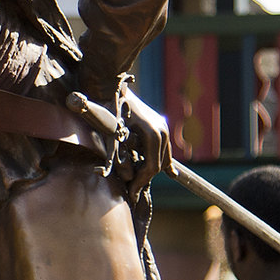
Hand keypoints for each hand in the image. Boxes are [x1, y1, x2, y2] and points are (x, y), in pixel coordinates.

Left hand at [118, 84, 172, 198]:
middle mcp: (162, 131)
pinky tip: (171, 173)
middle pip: (159, 164)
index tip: (130, 192)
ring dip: (152, 170)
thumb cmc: (108, 110)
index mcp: (152, 134)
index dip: (140, 181)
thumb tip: (127, 176)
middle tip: (132, 190)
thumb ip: (120, 155)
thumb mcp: (111, 135)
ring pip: (163, 157)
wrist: (113, 87)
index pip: (151, 167)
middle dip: (145, 178)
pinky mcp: (160, 125)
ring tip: (138, 183)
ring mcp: (163, 127)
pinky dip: (163, 160)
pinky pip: (164, 148)